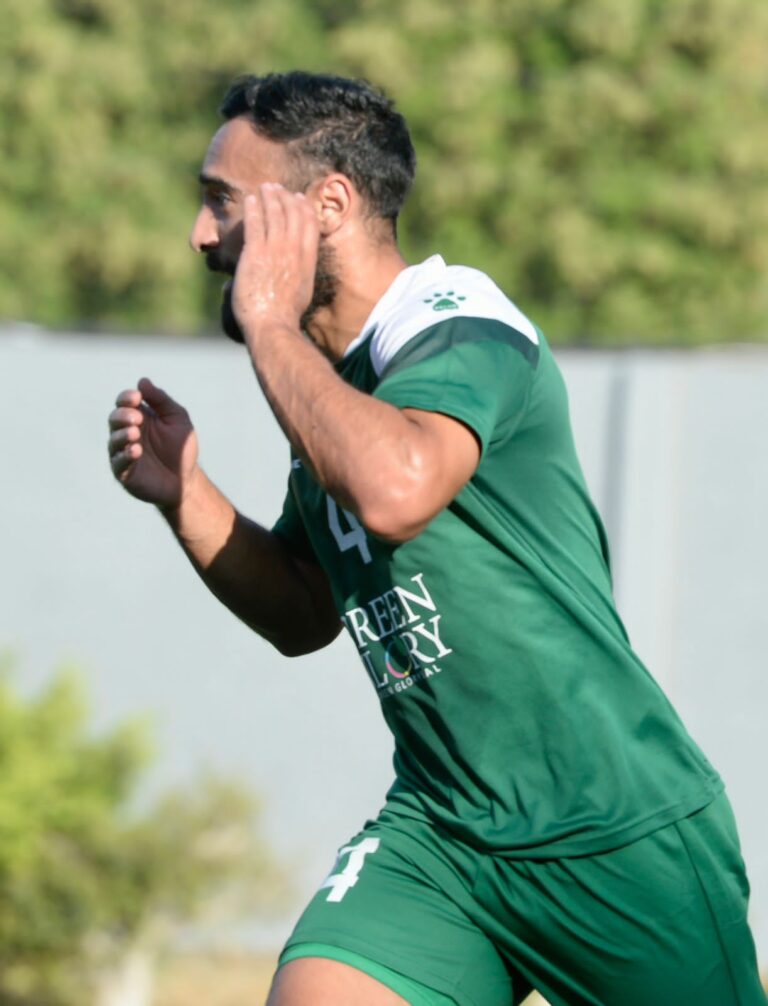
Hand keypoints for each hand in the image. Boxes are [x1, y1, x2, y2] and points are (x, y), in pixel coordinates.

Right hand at [108, 377, 198, 508]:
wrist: (186, 480)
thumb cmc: (180, 448)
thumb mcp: (176, 418)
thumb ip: (160, 400)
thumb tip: (142, 381)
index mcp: (138, 417)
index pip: (124, 402)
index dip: (126, 398)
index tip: (137, 397)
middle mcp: (126, 433)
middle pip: (114, 419)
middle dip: (123, 416)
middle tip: (137, 419)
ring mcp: (123, 453)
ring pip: (113, 441)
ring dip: (122, 435)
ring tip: (135, 433)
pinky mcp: (124, 473)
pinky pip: (118, 463)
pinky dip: (124, 456)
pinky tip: (135, 451)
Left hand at [231, 183, 319, 339]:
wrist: (273, 324)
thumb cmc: (285, 317)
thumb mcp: (302, 293)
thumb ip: (297, 277)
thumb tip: (290, 278)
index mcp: (307, 260)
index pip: (310, 224)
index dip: (304, 207)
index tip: (298, 198)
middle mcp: (294, 250)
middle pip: (293, 213)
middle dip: (285, 197)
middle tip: (277, 188)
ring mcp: (275, 250)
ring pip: (274, 213)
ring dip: (269, 197)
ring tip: (264, 187)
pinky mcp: (256, 253)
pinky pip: (255, 223)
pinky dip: (253, 208)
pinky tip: (249, 199)